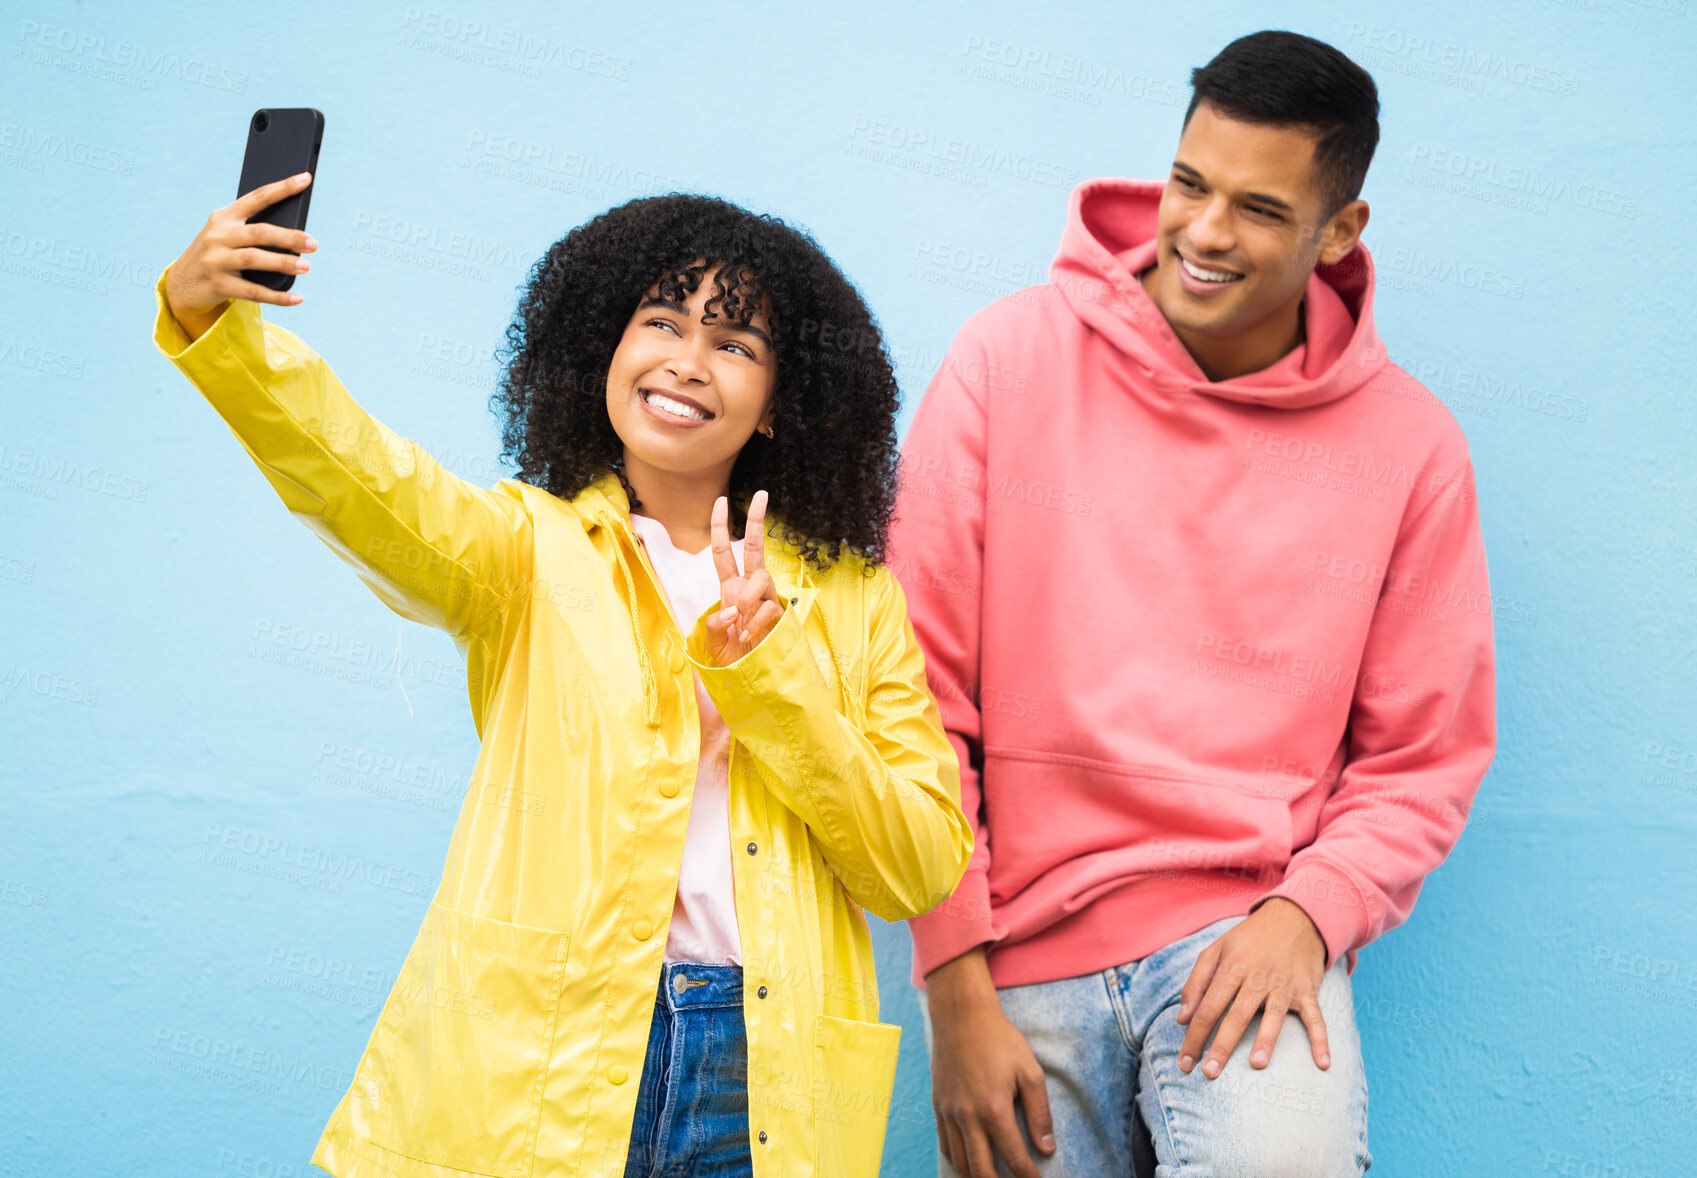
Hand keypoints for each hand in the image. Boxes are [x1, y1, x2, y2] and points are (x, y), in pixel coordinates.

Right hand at [164, 171, 317, 339]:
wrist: (182, 282)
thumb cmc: (217, 254)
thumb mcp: (226, 235)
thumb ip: (251, 230)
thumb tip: (296, 235)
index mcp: (224, 217)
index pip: (257, 198)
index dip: (282, 188)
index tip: (305, 179)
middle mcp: (218, 236)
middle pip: (259, 232)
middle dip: (289, 237)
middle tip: (313, 244)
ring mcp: (216, 260)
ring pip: (254, 259)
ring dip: (283, 263)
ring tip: (306, 267)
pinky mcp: (219, 284)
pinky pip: (253, 291)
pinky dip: (277, 296)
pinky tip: (297, 298)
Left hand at [702, 490, 785, 664]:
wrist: (744, 683)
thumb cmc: (726, 661)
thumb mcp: (709, 643)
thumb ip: (714, 625)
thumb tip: (730, 610)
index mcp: (728, 588)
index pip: (724, 552)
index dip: (721, 526)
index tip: (721, 500)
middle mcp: (748, 589)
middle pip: (755, 548)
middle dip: (757, 520)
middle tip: (762, 494)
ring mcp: (765, 601)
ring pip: (761, 578)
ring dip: (747, 598)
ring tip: (739, 625)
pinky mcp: (778, 616)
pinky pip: (769, 607)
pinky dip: (756, 622)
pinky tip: (748, 637)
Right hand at [926, 947, 1054, 1177]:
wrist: (961, 1015)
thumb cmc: (999, 1039)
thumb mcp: (1030, 1071)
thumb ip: (1039, 1113)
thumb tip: (1047, 1147)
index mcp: (994, 1109)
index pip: (1014, 1157)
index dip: (1028, 1177)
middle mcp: (968, 1116)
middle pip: (982, 1170)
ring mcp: (949, 1112)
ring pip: (960, 1162)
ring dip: (976, 1176)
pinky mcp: (938, 1105)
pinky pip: (944, 1145)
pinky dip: (957, 1161)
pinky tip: (968, 1163)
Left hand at [1175, 897, 1329, 1078]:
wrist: (1294, 917)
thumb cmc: (1249, 939)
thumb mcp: (1217, 950)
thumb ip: (1196, 983)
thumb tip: (1182, 1020)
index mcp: (1232, 966)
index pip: (1208, 1006)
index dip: (1194, 1036)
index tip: (1184, 1062)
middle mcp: (1257, 976)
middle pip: (1236, 1014)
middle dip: (1221, 1045)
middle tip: (1209, 1073)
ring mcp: (1284, 983)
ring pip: (1274, 1015)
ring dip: (1266, 1039)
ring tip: (1255, 1064)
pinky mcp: (1307, 989)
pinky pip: (1316, 1017)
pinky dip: (1321, 1039)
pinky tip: (1322, 1063)